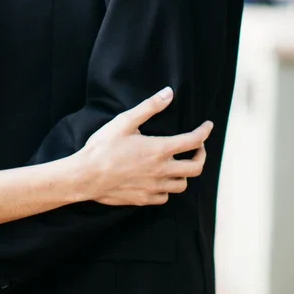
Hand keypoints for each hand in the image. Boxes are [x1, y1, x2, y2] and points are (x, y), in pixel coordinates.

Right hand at [80, 87, 211, 205]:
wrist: (86, 176)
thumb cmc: (103, 147)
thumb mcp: (125, 121)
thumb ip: (149, 107)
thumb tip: (168, 93)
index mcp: (159, 150)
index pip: (193, 141)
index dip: (204, 132)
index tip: (208, 126)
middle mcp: (162, 171)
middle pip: (196, 168)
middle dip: (201, 155)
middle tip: (198, 148)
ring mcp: (154, 187)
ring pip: (182, 184)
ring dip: (185, 173)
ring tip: (179, 164)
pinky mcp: (144, 199)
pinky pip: (165, 197)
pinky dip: (167, 188)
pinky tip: (160, 180)